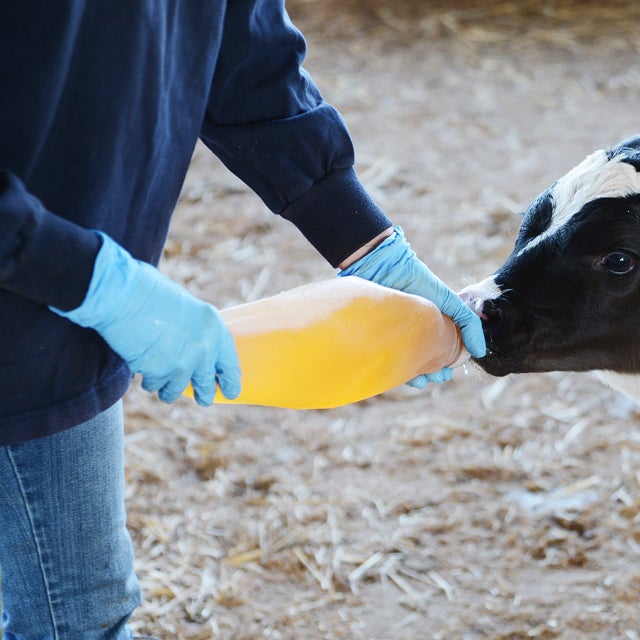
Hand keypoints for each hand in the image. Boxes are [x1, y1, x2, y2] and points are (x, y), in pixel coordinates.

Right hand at [50, 232, 240, 405]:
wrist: (124, 295)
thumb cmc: (151, 293)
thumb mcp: (189, 309)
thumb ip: (198, 334)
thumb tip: (200, 360)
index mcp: (215, 328)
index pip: (230, 365)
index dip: (231, 381)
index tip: (231, 392)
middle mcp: (204, 349)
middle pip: (206, 385)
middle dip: (204, 395)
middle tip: (203, 399)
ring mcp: (182, 364)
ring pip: (176, 390)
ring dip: (167, 386)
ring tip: (158, 371)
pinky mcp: (159, 373)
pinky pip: (154, 386)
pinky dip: (147, 379)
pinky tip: (142, 362)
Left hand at [338, 226, 485, 386]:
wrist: (383, 268)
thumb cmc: (418, 281)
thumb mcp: (449, 301)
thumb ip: (468, 323)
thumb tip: (480, 352)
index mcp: (430, 325)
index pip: (440, 352)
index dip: (445, 365)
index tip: (447, 372)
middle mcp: (413, 331)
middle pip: (424, 360)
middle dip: (432, 374)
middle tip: (436, 376)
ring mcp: (395, 335)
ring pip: (406, 363)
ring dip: (415, 376)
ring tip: (420, 380)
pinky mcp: (378, 337)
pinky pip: (388, 360)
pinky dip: (397, 370)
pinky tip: (404, 374)